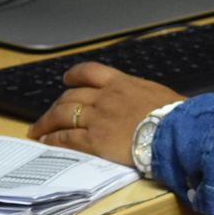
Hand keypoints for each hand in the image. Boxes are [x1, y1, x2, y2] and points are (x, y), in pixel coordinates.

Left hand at [26, 62, 184, 166]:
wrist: (176, 130)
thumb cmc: (175, 115)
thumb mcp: (157, 94)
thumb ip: (141, 95)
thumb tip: (144, 103)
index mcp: (122, 83)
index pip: (90, 72)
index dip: (74, 75)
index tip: (67, 79)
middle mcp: (105, 97)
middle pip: (71, 96)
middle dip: (55, 105)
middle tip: (47, 114)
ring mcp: (98, 118)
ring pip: (63, 115)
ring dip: (47, 122)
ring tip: (37, 130)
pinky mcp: (95, 140)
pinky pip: (67, 137)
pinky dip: (54, 139)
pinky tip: (46, 142)